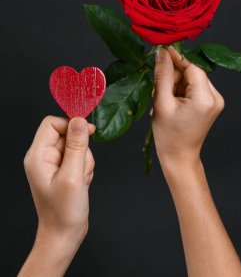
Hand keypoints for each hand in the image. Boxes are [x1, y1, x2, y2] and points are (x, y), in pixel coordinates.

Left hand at [24, 116, 94, 245]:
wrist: (64, 234)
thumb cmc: (63, 211)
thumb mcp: (72, 176)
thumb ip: (76, 146)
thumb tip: (79, 120)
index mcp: (38, 155)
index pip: (52, 123)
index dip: (70, 124)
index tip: (88, 132)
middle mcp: (43, 156)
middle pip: (67, 134)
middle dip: (81, 149)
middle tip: (80, 169)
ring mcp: (54, 163)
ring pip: (77, 146)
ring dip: (85, 161)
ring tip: (81, 180)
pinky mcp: (64, 169)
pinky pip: (80, 157)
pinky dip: (85, 168)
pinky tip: (81, 183)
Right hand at [152, 46, 224, 171]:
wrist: (179, 157)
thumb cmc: (169, 135)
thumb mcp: (161, 103)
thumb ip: (163, 75)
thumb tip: (162, 52)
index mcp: (205, 99)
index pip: (192, 68)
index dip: (176, 59)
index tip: (161, 49)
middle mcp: (215, 98)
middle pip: (192, 73)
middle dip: (173, 77)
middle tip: (157, 88)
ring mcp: (214, 101)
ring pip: (191, 80)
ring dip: (174, 85)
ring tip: (162, 100)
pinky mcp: (210, 104)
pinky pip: (193, 88)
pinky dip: (180, 91)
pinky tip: (169, 101)